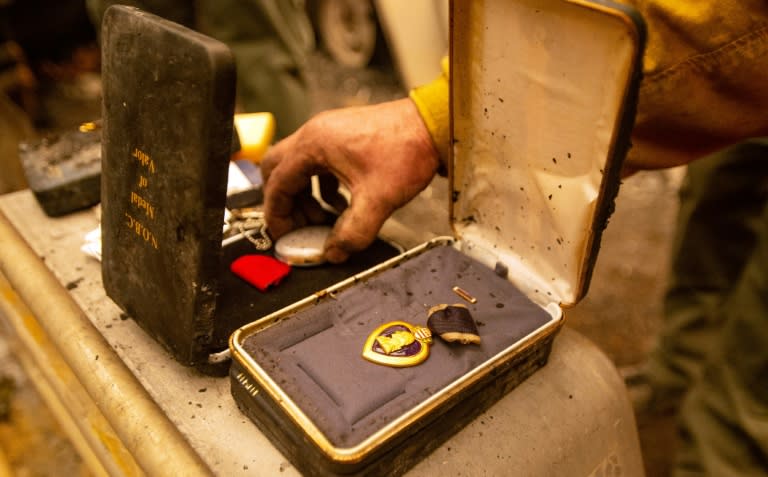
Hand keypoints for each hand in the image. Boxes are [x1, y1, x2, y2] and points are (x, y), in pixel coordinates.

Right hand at [261, 98, 440, 262]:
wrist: (434, 126)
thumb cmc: (407, 150)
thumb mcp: (377, 200)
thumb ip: (352, 232)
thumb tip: (334, 253)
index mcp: (314, 144)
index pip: (278, 183)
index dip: (277, 214)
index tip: (284, 236)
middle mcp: (316, 133)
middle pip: (278, 170)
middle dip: (285, 202)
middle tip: (298, 227)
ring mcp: (330, 133)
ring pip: (299, 167)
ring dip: (305, 196)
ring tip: (323, 221)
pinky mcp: (345, 137)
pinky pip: (319, 164)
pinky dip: (322, 187)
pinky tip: (341, 205)